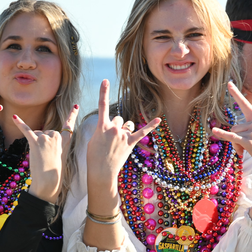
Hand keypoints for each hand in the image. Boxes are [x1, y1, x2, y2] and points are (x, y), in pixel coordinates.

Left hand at [12, 105, 79, 202]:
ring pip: (37, 134)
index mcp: (64, 141)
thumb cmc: (53, 173)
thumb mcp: (59, 157)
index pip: (69, 125)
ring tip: (39, 156)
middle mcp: (56, 136)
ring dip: (35, 143)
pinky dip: (19, 123)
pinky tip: (14, 117)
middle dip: (42, 141)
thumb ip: (53, 146)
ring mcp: (45, 138)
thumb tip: (40, 138)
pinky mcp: (35, 142)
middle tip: (45, 156)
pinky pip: (26, 130)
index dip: (72, 115)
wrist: (48, 181)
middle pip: (46, 132)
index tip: (76, 105)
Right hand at [86, 80, 160, 203]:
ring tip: (119, 143)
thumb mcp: (93, 140)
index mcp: (101, 126)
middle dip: (116, 126)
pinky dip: (151, 126)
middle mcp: (113, 128)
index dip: (103, 92)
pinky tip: (159, 120)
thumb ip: (101, 130)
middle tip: (110, 140)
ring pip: (128, 125)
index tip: (105, 80)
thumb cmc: (94, 157)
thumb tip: (108, 128)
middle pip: (118, 118)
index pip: (102, 105)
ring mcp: (123, 136)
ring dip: (125, 130)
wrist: (101, 171)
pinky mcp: (131, 143)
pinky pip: (142, 132)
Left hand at [211, 81, 251, 174]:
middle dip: (237, 138)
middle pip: (235, 126)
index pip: (245, 104)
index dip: (236, 93)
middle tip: (248, 146)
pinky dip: (223, 135)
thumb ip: (245, 129)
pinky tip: (214, 131)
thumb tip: (232, 131)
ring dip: (237, 145)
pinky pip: (232, 137)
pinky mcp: (249, 141)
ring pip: (234, 134)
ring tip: (247, 150)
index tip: (229, 83)